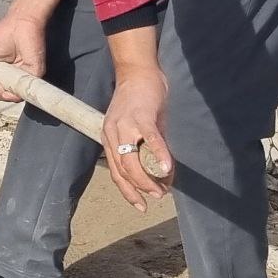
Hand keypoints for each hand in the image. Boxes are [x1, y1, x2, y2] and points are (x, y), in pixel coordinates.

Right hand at [0, 15, 46, 103]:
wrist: (19, 22)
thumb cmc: (4, 34)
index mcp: (6, 72)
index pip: (1, 89)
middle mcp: (17, 75)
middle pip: (9, 95)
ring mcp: (26, 75)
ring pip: (17, 96)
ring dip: (5, 95)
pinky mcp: (35, 72)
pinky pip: (27, 89)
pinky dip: (15, 92)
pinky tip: (7, 84)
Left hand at [102, 72, 173, 211]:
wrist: (139, 71)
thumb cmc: (140, 99)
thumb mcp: (136, 126)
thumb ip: (144, 147)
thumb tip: (163, 171)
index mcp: (109, 137)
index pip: (115, 172)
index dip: (127, 191)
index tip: (140, 205)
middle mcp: (113, 133)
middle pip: (122, 170)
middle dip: (140, 188)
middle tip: (157, 197)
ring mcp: (125, 124)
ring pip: (131, 159)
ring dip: (147, 178)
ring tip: (162, 189)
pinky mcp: (142, 115)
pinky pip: (150, 139)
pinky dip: (159, 154)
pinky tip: (167, 168)